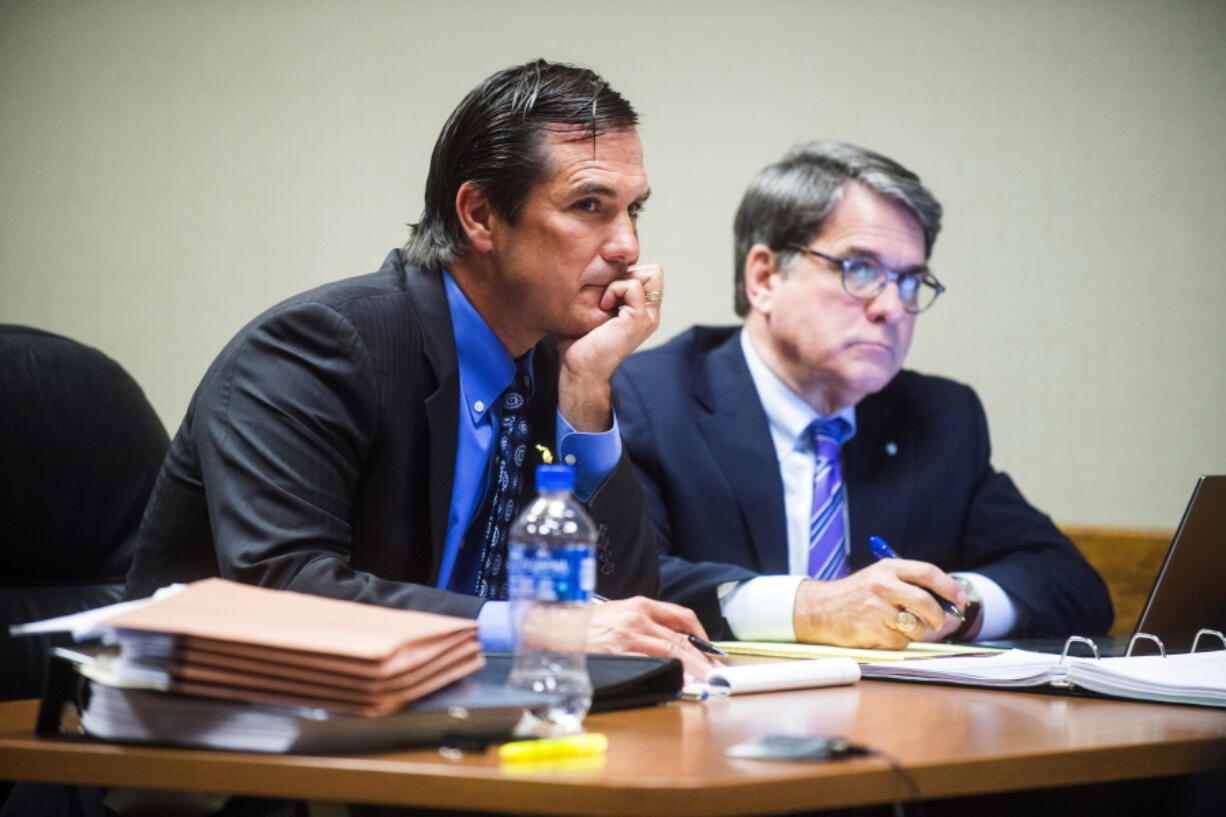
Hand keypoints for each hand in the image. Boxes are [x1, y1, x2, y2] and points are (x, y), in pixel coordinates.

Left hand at [557, 264, 662, 431]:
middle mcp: (650, 314)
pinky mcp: (640, 319)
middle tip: (607, 292)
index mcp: (641, 312)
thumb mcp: (592, 310)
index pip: (649, 274)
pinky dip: (615, 289)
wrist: (580, 371)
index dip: (628, 272)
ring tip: (604, 301)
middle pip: (655, 272)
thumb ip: (602, 290)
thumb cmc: (578, 344)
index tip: (606, 288)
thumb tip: (596, 268)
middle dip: (628, 272)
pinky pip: (633, 285)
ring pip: (651, 273)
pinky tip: (603, 306)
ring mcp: (648, 317)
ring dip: (621, 280)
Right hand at [585, 594, 718, 678]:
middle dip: (705, 660)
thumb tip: (673, 643)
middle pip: (682, 640)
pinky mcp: (617, 654)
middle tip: (720, 675)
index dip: (703, 636)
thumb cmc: (584, 624)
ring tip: (710, 682)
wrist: (551, 625)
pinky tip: (683, 683)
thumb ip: (645, 623)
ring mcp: (627, 636)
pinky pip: (651, 666)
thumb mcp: (619, 613)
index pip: (682, 616)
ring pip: (672, 653)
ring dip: (696, 670)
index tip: (712, 653)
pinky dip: (671, 674)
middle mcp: (637, 618)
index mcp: (640, 605)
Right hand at [792, 559, 967, 648]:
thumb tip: (948, 603)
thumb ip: (910, 585)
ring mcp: (876, 608)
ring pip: (916, 626)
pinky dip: (898, 641)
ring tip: (899, 625)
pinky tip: (883, 632)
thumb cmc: (856, 595)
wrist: (821, 608)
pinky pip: (900, 641)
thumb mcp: (880, 578)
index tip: (961, 599)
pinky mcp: (871, 629)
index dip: (950, 587)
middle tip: (939, 622)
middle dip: (939, 616)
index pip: (928, 573)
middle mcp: (882, 585)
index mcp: (888, 568)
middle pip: (927, 603)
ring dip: (916, 631)